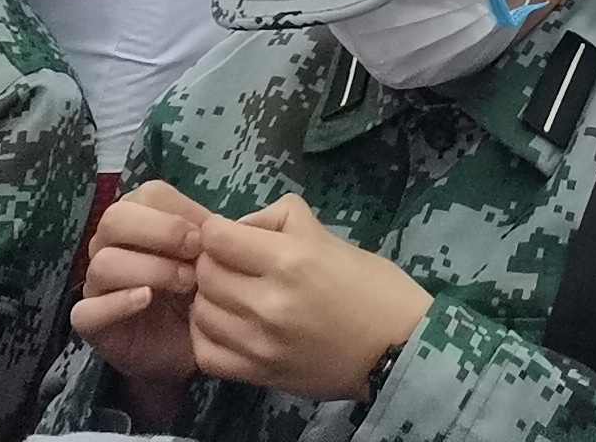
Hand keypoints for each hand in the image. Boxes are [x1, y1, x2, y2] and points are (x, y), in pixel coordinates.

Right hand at [69, 178, 216, 417]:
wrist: (191, 344)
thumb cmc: (200, 291)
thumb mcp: (212, 257)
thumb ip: (214, 234)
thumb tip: (222, 222)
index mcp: (138, 219)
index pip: (147, 194)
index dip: (180, 210)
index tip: (209, 234)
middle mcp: (109, 245)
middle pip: (116, 218)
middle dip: (162, 231)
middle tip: (195, 253)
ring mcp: (96, 284)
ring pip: (103, 262)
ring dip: (150, 268)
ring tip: (185, 283)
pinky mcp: (90, 323)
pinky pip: (86, 310)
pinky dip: (118, 302)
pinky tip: (147, 299)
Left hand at [180, 193, 433, 402]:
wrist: (395, 348)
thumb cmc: (370, 285)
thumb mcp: (328, 236)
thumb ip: (278, 220)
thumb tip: (239, 227)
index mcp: (291, 260)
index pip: (217, 237)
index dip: (217, 230)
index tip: (230, 235)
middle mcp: (269, 302)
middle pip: (205, 273)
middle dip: (212, 261)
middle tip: (231, 263)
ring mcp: (260, 344)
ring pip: (201, 311)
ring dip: (210, 298)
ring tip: (230, 295)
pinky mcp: (258, 374)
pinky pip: (206, 352)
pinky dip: (207, 336)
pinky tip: (226, 326)